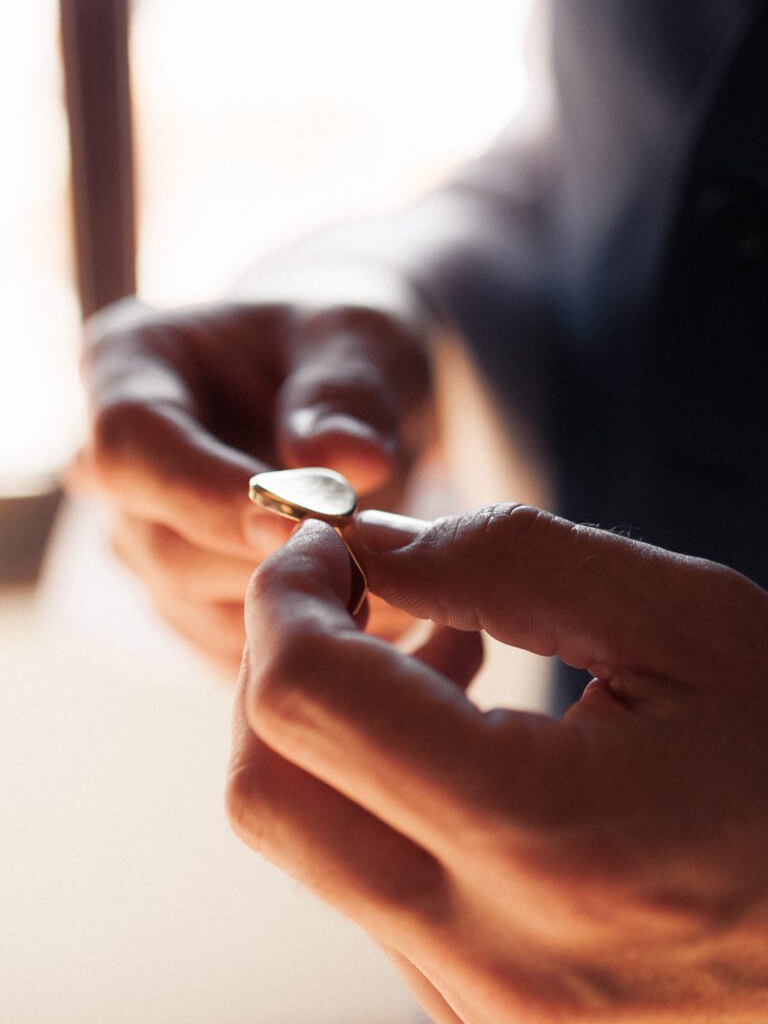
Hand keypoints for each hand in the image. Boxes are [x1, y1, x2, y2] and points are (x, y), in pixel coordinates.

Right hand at [75, 293, 429, 673]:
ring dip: (292, 606)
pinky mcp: (183, 597)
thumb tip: (348, 462)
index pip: (131, 444)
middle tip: (374, 558)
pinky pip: (226, 644)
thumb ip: (350, 390)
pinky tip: (376, 613)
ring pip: (194, 605)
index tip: (300, 520)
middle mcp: (117, 465)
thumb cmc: (344, 347)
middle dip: (265, 560)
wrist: (349, 392)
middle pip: (159, 542)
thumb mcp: (362, 337)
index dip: (206, 491)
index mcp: (130, 365)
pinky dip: (299, 637)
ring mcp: (144, 538)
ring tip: (393, 583)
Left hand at [228, 506, 767, 1021]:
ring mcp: (484, 1010)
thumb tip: (372, 545)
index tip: (320, 547)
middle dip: (274, 662)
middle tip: (344, 588)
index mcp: (543, 837)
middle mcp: (492, 954)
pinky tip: (456, 737)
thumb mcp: (687, 621)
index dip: (284, 598)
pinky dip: (374, 795)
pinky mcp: (490, 1020)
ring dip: (326, 727)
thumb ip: (510, 562)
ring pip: (307, 847)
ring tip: (427, 651)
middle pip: (266, 791)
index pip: (308, 703)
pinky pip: (370, 893)